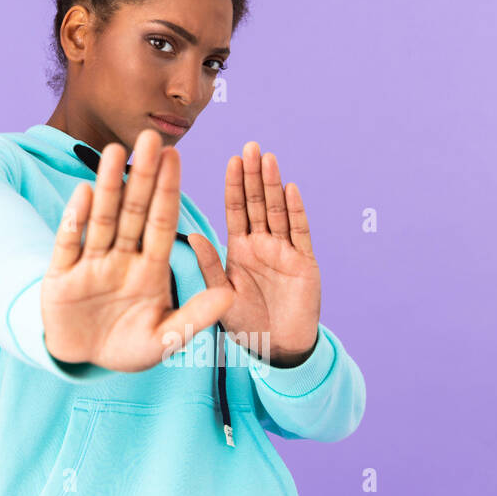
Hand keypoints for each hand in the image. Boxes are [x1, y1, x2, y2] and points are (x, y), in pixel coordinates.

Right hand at [41, 128, 236, 371]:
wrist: (80, 360)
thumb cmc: (125, 348)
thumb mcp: (164, 339)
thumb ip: (195, 317)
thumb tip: (230, 296)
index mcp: (149, 269)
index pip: (161, 222)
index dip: (168, 190)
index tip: (177, 157)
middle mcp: (121, 257)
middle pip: (133, 210)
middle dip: (143, 176)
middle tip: (151, 137)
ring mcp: (90, 262)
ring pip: (102, 218)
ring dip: (109, 186)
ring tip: (116, 152)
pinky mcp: (61, 273)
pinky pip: (69, 242)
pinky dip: (76, 219)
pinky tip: (84, 192)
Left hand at [186, 141, 320, 366]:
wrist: (276, 349)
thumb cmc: (245, 322)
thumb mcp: (221, 294)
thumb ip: (209, 266)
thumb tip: (192, 235)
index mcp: (239, 249)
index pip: (236, 210)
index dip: (234, 185)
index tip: (231, 159)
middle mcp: (262, 245)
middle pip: (258, 203)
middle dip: (254, 175)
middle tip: (250, 146)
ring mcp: (284, 252)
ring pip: (278, 212)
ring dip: (273, 185)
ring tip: (268, 158)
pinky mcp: (304, 264)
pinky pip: (299, 233)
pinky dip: (296, 212)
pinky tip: (290, 189)